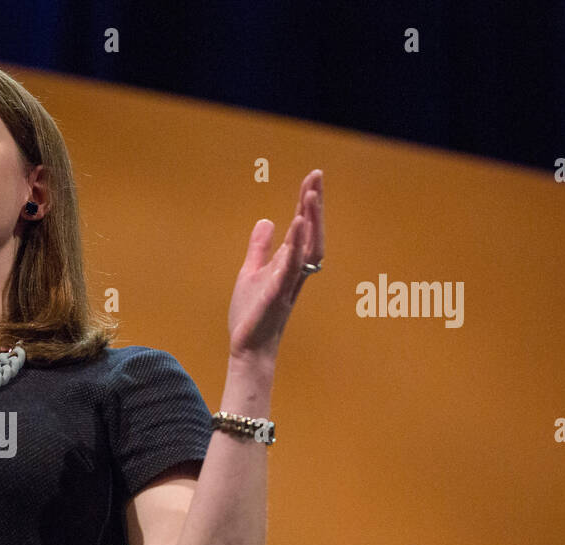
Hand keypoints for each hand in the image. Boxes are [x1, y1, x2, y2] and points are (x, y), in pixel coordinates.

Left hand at [226, 169, 323, 364]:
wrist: (247, 347)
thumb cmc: (252, 314)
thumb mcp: (251, 273)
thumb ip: (260, 248)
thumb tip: (266, 221)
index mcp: (288, 264)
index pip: (302, 227)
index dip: (307, 203)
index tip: (312, 178)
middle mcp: (294, 271)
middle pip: (311, 232)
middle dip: (314, 204)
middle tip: (316, 176)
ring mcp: (288, 282)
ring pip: (307, 247)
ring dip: (310, 220)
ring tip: (311, 194)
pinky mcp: (277, 294)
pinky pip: (291, 267)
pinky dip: (294, 245)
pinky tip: (296, 224)